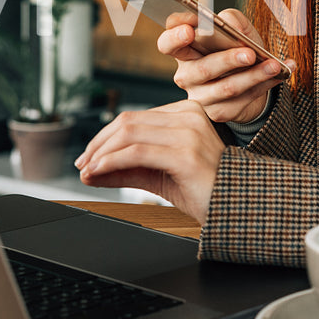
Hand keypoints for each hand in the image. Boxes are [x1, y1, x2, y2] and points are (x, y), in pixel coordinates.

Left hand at [74, 100, 222, 223]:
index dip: (104, 136)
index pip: (133, 118)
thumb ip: (126, 170)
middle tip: (82, 164)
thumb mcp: (158, 175)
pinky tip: (99, 172)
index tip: (88, 157)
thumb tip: (88, 171)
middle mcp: (188, 116)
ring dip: (101, 154)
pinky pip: (137, 153)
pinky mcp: (185, 154)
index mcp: (185, 113)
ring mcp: (189, 133)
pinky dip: (111, 162)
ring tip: (87, 170)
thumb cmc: (202, 189)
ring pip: (129, 135)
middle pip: (128, 122)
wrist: (235, 205)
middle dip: (98, 144)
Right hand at [157, 9, 291, 124]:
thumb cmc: (237, 47)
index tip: (190, 30)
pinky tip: (281, 73)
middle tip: (249, 53)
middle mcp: (187, 75)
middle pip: (202, 69)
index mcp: (184, 51)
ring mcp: (201, 96)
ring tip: (273, 65)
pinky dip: (266, 84)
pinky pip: (244, 99)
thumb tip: (232, 28)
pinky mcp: (219, 112)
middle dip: (227, 60)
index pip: (168, 43)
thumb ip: (231, 20)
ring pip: (227, 87)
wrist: (252, 78)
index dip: (175, 37)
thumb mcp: (236, 27)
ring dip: (254, 75)